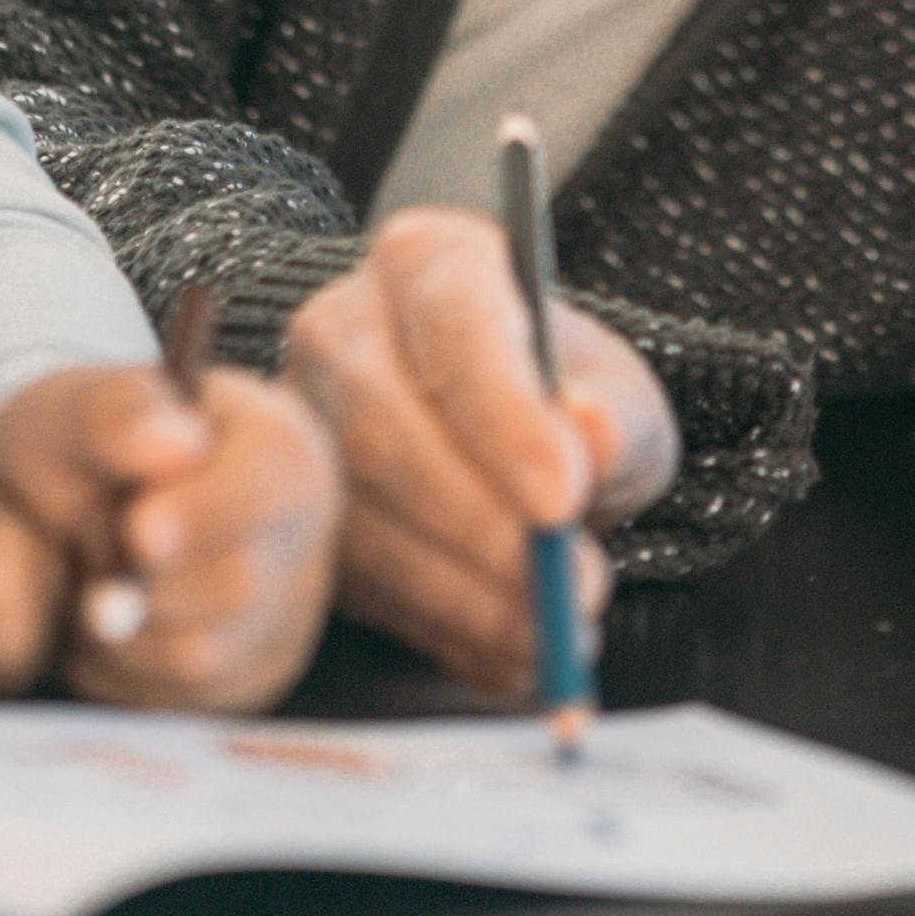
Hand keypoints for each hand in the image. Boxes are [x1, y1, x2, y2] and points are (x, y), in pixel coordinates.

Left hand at [0, 358, 340, 712]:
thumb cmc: (78, 453)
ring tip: (88, 590)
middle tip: (88, 560)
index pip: (273, 482)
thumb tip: (173, 443)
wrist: (64, 517)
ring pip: (206, 655)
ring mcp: (289, 610)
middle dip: (143, 583)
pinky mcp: (255, 674)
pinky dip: (123, 674)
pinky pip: (184, 700)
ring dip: (123, 635)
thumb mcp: (72, 412)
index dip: (205, 513)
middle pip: (240, 584)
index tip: (136, 530)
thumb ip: (115, 413)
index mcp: (280, 443)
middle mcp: (305, 530)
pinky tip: (102, 631)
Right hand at [279, 208, 679, 696]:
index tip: (561, 498)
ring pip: (359, 511)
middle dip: (478, 522)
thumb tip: (589, 434)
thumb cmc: (561, 396)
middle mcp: (341, 329)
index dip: (504, 416)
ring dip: (461, 591)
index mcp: (427, 260)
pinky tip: (510, 655)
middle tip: (563, 590)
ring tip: (551, 635)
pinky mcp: (298, 513)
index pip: (454, 324)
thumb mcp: (616, 392)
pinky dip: (440, 628)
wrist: (508, 442)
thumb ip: (615, 415)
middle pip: (381, 421)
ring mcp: (301, 420)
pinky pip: (353, 579)